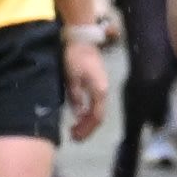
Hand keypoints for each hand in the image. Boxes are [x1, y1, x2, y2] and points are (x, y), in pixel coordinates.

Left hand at [56, 10, 109, 128]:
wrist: (82, 39)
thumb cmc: (76, 57)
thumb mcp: (72, 78)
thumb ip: (76, 96)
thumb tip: (78, 113)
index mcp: (99, 91)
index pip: (96, 116)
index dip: (86, 129)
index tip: (75, 137)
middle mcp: (104, 91)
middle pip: (98, 116)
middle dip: (87, 128)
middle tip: (74, 137)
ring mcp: (102, 87)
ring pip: (97, 110)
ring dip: (87, 121)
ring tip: (76, 129)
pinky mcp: (98, 83)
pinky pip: (95, 103)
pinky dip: (87, 112)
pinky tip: (79, 115)